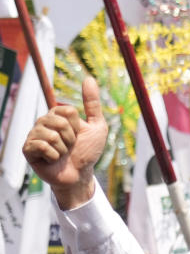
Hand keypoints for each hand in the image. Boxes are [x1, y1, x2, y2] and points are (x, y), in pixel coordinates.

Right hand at [22, 76, 106, 208]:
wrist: (80, 175)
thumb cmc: (88, 151)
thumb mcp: (97, 126)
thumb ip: (92, 104)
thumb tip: (88, 78)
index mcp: (57, 116)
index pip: (68, 110)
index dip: (78, 126)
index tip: (78, 135)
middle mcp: (43, 123)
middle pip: (59, 122)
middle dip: (71, 138)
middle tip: (70, 147)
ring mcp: (34, 135)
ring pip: (51, 135)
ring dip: (63, 149)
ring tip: (62, 154)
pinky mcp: (28, 149)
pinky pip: (41, 146)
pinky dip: (53, 155)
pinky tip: (52, 160)